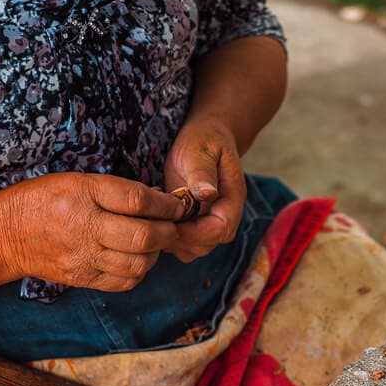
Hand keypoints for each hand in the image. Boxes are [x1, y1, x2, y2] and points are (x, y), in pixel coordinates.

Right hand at [0, 173, 186, 290]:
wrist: (4, 234)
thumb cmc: (43, 200)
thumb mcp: (76, 181)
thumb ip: (116, 191)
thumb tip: (160, 200)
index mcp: (83, 193)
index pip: (137, 200)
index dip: (166, 205)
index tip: (177, 206)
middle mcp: (84, 226)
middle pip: (143, 236)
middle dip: (167, 232)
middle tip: (173, 228)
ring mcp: (83, 256)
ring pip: (138, 263)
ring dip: (155, 254)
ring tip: (154, 244)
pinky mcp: (82, 277)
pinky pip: (124, 281)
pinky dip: (138, 272)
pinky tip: (136, 260)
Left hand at [163, 117, 246, 262]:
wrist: (205, 136)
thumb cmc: (203, 139)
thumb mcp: (201, 149)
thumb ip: (203, 173)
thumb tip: (208, 194)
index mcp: (232, 199)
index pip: (221, 229)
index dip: (195, 233)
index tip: (170, 221)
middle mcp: (224, 215)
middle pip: (207, 245)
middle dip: (179, 239)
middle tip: (153, 220)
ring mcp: (209, 222)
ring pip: (193, 249)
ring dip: (171, 240)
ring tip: (153, 216)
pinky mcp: (194, 224)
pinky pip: (182, 243)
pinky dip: (166, 236)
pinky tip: (154, 216)